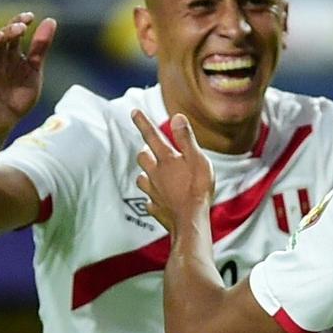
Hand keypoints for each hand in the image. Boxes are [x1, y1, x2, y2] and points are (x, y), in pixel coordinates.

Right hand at [0, 12, 56, 139]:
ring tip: (1, 36)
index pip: (12, 34)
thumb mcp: (34, 69)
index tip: (30, 16)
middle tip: (21, 26)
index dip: (18, 22)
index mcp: (10, 55)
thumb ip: (40, 47)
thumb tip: (51, 20)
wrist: (7, 121)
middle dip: (8, 32)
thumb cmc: (19, 92)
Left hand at [132, 111, 214, 232]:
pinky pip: (149, 201)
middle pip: (143, 157)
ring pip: (142, 178)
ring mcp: (154, 192)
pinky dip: (152, 197)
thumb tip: (177, 117)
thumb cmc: (198, 189)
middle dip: (145, 150)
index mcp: (167, 160)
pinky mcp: (155, 208)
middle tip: (151, 148)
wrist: (191, 220)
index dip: (143, 123)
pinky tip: (158, 199)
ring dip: (146, 173)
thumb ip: (186, 139)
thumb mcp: (198, 159)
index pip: (152, 136)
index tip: (134, 112)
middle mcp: (156, 174)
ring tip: (154, 173)